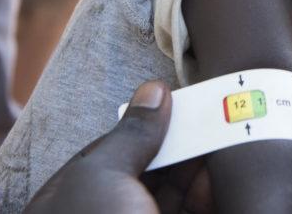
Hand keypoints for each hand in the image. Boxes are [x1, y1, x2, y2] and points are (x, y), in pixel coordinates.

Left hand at [25, 80, 210, 213]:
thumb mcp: (101, 177)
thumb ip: (130, 134)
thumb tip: (153, 90)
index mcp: (68, 199)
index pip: (111, 151)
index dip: (144, 125)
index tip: (178, 100)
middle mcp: (106, 210)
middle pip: (148, 169)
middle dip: (178, 141)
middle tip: (208, 113)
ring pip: (175, 189)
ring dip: (199, 163)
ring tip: (223, 134)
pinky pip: (195, 207)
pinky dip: (209, 190)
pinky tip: (222, 171)